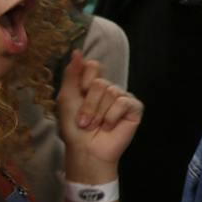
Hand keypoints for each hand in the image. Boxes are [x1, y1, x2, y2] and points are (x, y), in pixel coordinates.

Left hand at [56, 52, 142, 174]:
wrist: (86, 150)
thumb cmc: (74, 128)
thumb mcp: (66, 98)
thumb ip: (71, 74)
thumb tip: (77, 51)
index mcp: (92, 84)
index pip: (92, 66)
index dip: (84, 80)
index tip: (79, 95)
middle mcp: (108, 88)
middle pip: (99, 82)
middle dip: (88, 105)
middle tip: (85, 121)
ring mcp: (122, 98)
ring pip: (110, 92)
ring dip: (98, 114)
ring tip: (96, 126)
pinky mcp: (134, 108)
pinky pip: (123, 103)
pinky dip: (112, 117)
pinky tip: (109, 127)